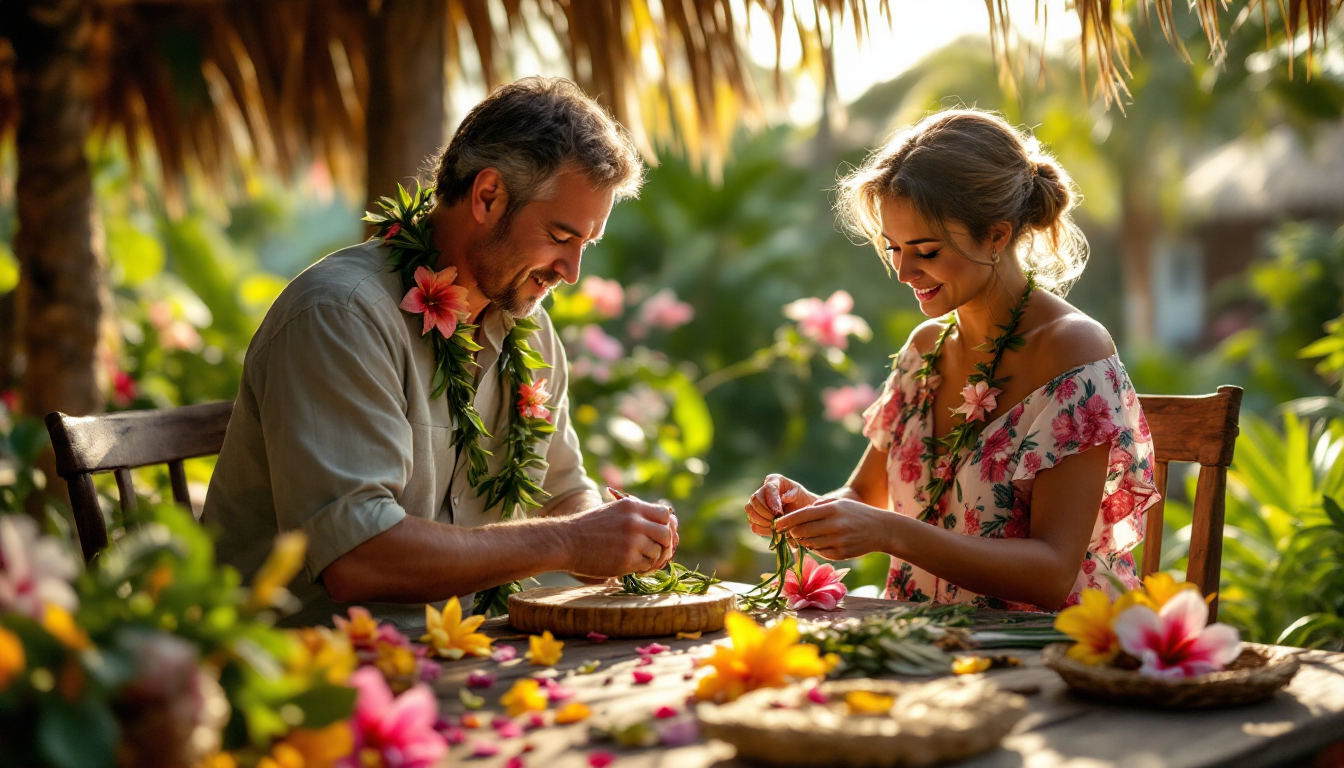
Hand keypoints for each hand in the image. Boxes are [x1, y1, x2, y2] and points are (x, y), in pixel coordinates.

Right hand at [563, 498, 674, 577]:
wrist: (566, 541)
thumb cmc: (588, 527)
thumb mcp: (613, 511)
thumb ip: (635, 515)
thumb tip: (663, 524)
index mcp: (631, 506)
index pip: (665, 514)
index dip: (666, 526)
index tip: (661, 534)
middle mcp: (634, 522)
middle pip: (666, 534)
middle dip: (664, 545)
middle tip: (656, 551)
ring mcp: (631, 542)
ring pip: (657, 552)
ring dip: (651, 558)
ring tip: (639, 559)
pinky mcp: (626, 560)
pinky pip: (646, 566)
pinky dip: (642, 568)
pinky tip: (631, 565)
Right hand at [745, 474, 818, 535]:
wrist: (801, 511)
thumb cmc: (801, 499)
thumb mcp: (800, 493)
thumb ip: (793, 493)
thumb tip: (783, 498)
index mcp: (773, 481)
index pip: (768, 488)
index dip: (772, 501)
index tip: (779, 512)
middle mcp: (761, 491)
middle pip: (754, 500)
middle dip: (765, 512)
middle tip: (777, 520)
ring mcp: (755, 505)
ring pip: (750, 512)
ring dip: (763, 521)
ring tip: (775, 525)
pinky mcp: (755, 518)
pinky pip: (754, 525)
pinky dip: (763, 529)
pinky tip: (773, 530)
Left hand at [773, 498, 890, 560]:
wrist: (881, 530)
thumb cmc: (857, 513)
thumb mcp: (840, 502)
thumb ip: (819, 506)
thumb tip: (798, 515)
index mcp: (832, 510)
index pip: (802, 516)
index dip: (786, 521)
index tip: (776, 525)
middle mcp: (834, 525)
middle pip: (802, 531)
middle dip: (794, 532)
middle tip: (793, 531)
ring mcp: (838, 541)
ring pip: (809, 544)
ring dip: (805, 541)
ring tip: (810, 536)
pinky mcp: (841, 554)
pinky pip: (820, 553)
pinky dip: (817, 549)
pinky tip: (823, 542)